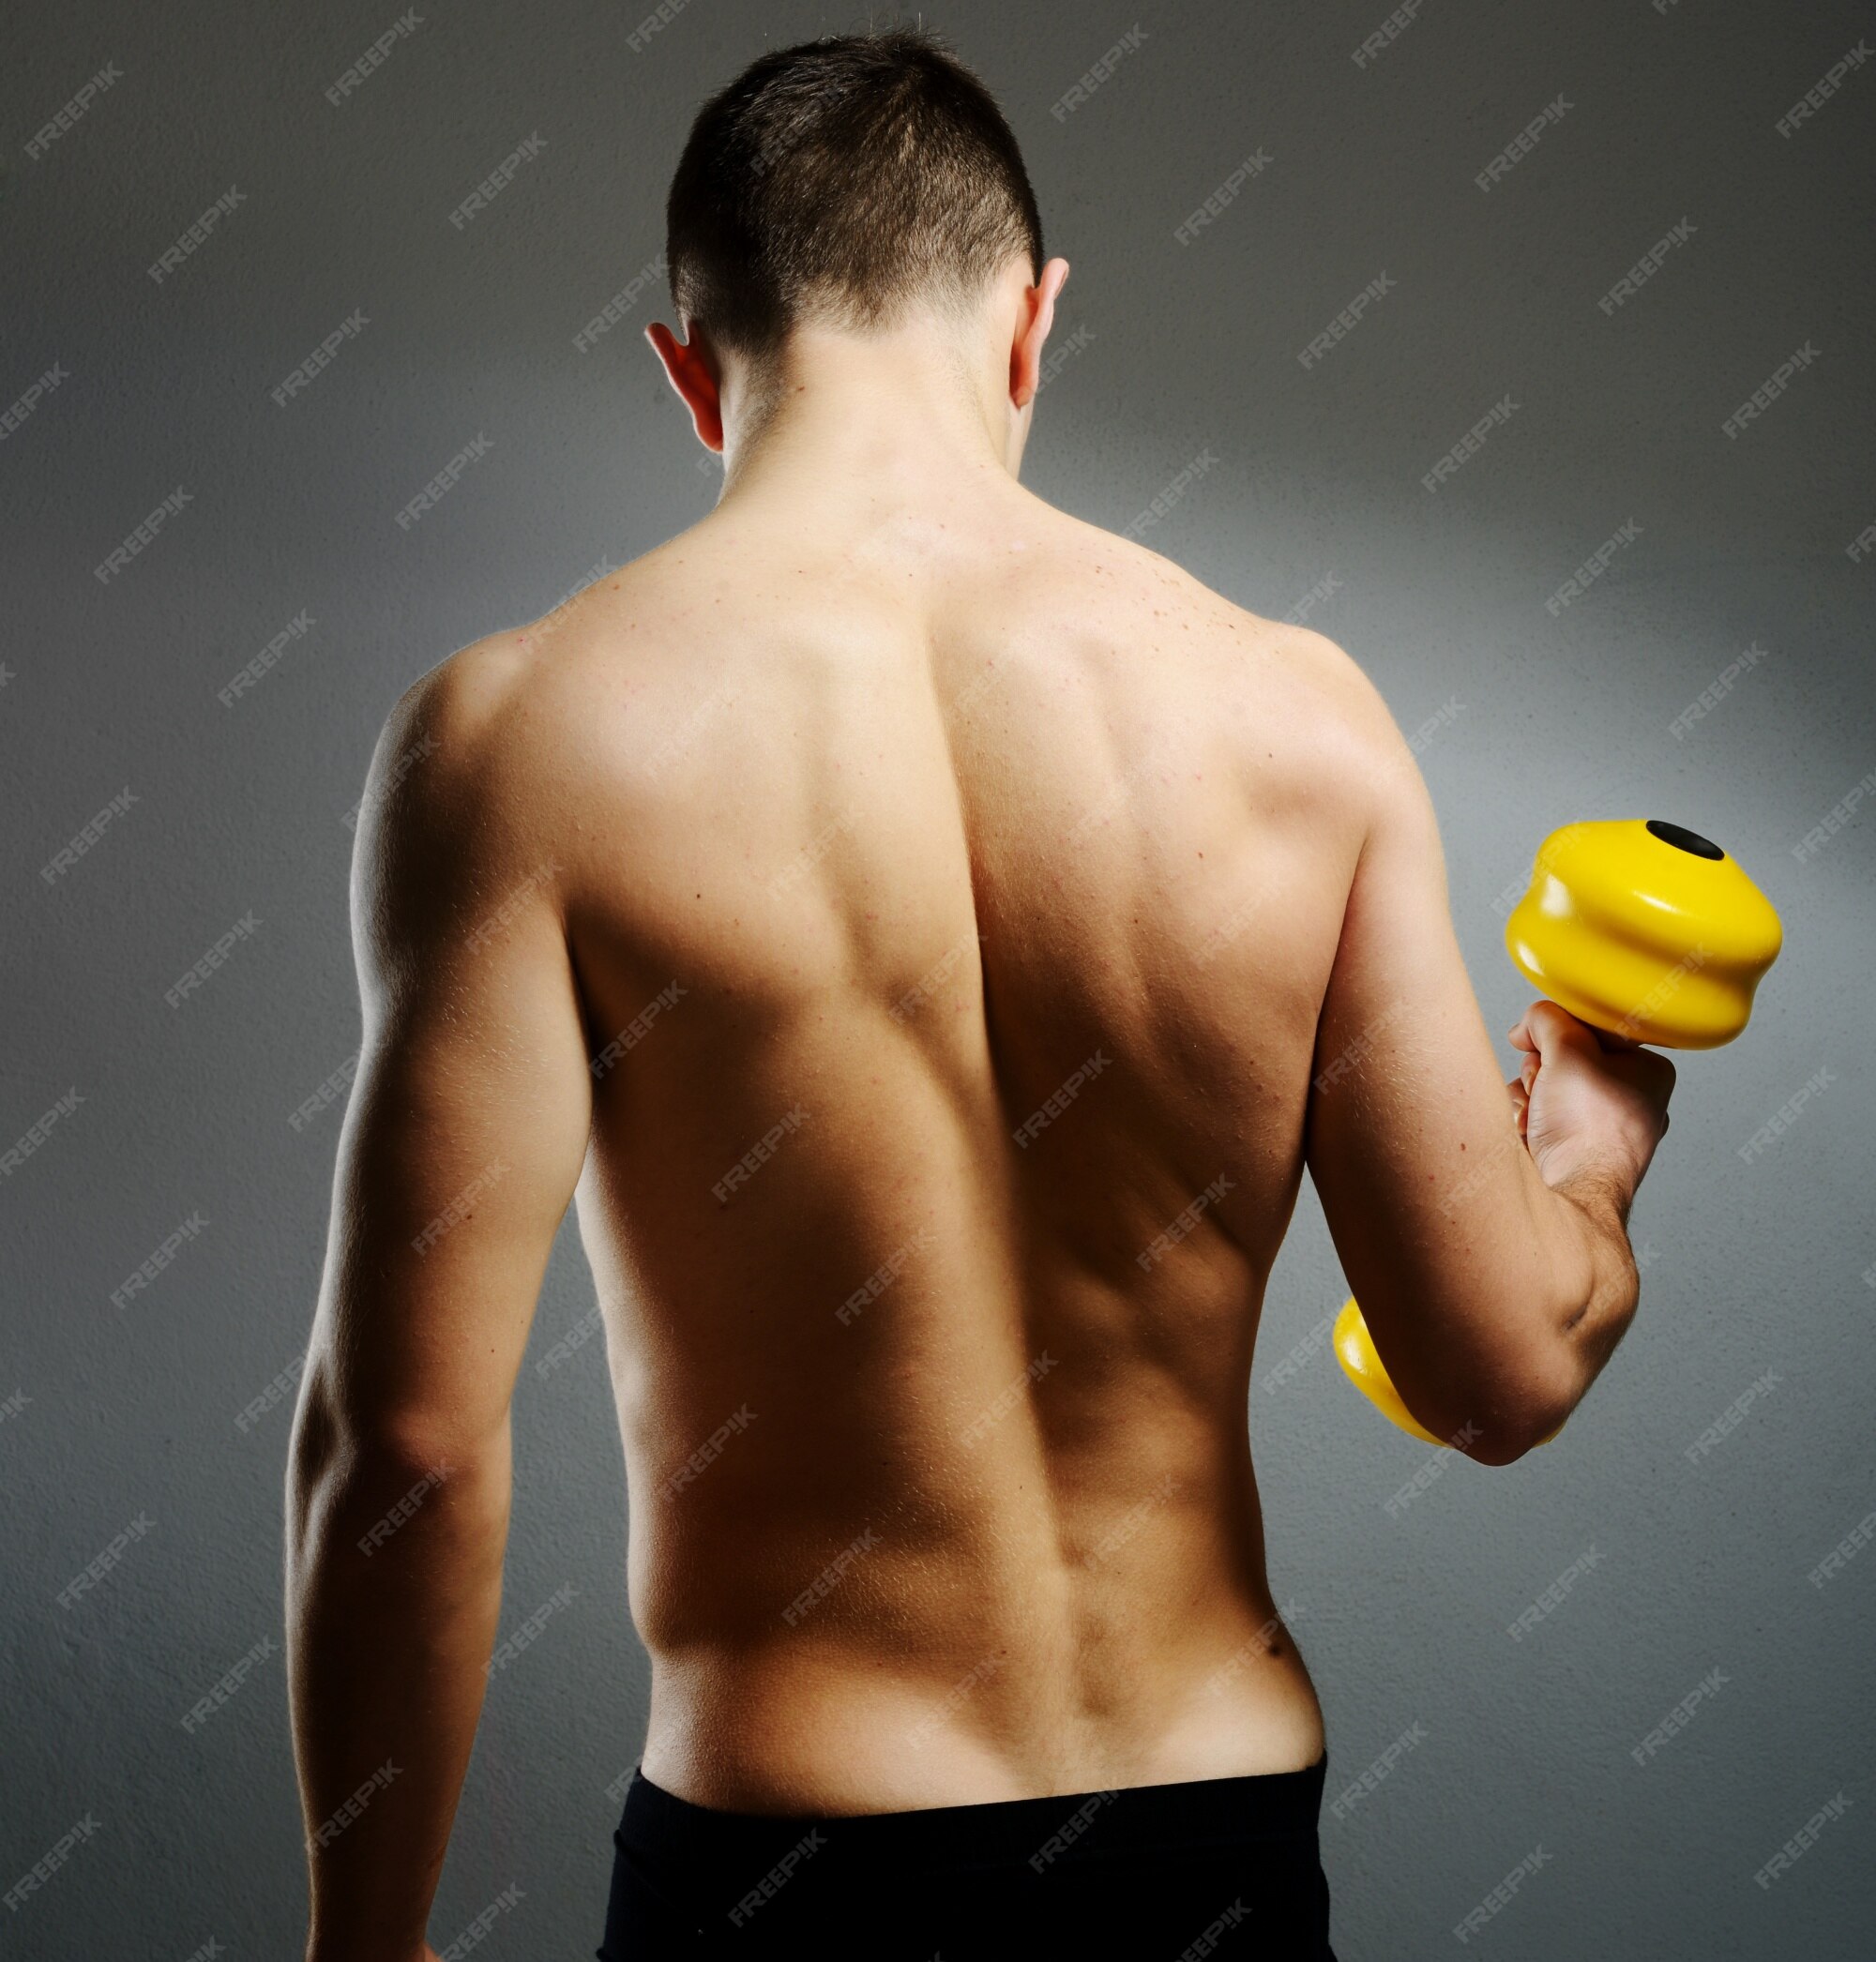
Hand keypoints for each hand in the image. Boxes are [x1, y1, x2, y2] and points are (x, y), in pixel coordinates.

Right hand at [1507, 999, 1675, 1194]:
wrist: (1571, 1191)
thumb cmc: (1588, 1129)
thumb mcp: (1568, 1049)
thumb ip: (1547, 1018)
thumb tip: (1530, 1023)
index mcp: (1649, 1072)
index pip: (1593, 1029)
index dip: (1561, 1032)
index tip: (1545, 1041)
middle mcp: (1630, 1099)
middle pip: (1564, 1059)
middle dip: (1541, 1070)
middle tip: (1545, 1084)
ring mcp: (1601, 1127)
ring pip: (1546, 1087)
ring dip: (1528, 1096)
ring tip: (1536, 1115)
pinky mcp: (1573, 1148)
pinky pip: (1539, 1116)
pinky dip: (1526, 1120)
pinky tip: (1530, 1132)